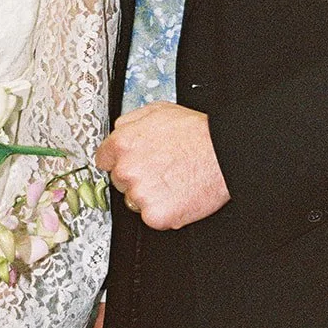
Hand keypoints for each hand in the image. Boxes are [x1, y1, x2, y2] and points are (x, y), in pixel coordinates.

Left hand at [95, 102, 229, 229]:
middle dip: (136, 177)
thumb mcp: (157, 111)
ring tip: (172, 181)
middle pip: (119, 180)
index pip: (103, 159)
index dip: (119, 160)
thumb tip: (119, 130)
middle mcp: (127, 169)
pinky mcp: (155, 215)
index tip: (130, 162)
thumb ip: (130, 122)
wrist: (223, 154)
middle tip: (161, 169)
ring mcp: (140, 194)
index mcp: (122, 143)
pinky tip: (177, 195)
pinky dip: (164, 211)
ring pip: (134, 200)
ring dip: (149, 195)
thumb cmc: (196, 132)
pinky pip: (151, 217)